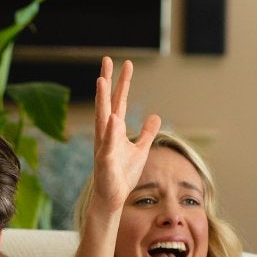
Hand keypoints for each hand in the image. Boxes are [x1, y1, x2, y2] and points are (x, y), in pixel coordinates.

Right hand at [87, 57, 162, 210]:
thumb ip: (146, 132)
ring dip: (102, 100)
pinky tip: (113, 119)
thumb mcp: (140, 150)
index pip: (119, 101)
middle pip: (107, 102)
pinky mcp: (105, 160)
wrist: (112, 197)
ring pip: (102, 118)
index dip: (123, 82)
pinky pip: (108, 144)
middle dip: (106, 81)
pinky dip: (110, 132)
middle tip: (106, 59)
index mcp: (114, 129)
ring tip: (102, 80)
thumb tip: (155, 116)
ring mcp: (103, 145)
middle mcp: (106, 133)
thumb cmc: (122, 174)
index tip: (126, 63)